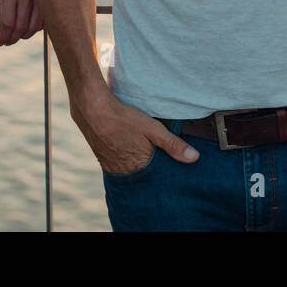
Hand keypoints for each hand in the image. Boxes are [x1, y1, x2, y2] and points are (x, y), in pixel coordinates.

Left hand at [0, 0, 39, 45]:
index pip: (7, 22)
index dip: (2, 36)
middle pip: (20, 26)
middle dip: (12, 39)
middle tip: (6, 42)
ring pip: (33, 27)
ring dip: (23, 36)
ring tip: (15, 36)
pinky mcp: (46, 1)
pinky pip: (41, 23)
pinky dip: (33, 30)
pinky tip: (25, 29)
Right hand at [73, 89, 198, 173]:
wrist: (92, 109)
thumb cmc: (124, 119)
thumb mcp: (153, 129)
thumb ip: (173, 145)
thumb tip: (194, 158)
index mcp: (138, 167)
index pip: (156, 177)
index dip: (163, 171)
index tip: (169, 167)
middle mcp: (123, 171)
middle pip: (142, 174)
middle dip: (150, 169)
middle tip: (154, 157)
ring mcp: (110, 166)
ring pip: (129, 169)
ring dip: (136, 163)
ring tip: (141, 153)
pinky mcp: (101, 157)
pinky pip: (117, 164)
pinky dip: (124, 159)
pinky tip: (127, 148)